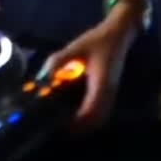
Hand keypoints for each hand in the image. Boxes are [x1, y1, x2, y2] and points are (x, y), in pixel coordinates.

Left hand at [42, 9, 137, 129]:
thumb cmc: (98, 40)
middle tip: (61, 126)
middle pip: (97, 120)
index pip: (90, 112)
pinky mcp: (111, 90)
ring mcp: (112, 92)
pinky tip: (78, 110)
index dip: (76, 122)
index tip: (60, 125)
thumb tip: (42, 76)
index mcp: (100, 84)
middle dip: (81, 127)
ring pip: (102, 116)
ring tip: (68, 121)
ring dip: (87, 122)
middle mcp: (108, 92)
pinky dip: (92, 115)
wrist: (118, 34)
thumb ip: (58, 61)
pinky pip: (103, 110)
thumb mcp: (75, 48)